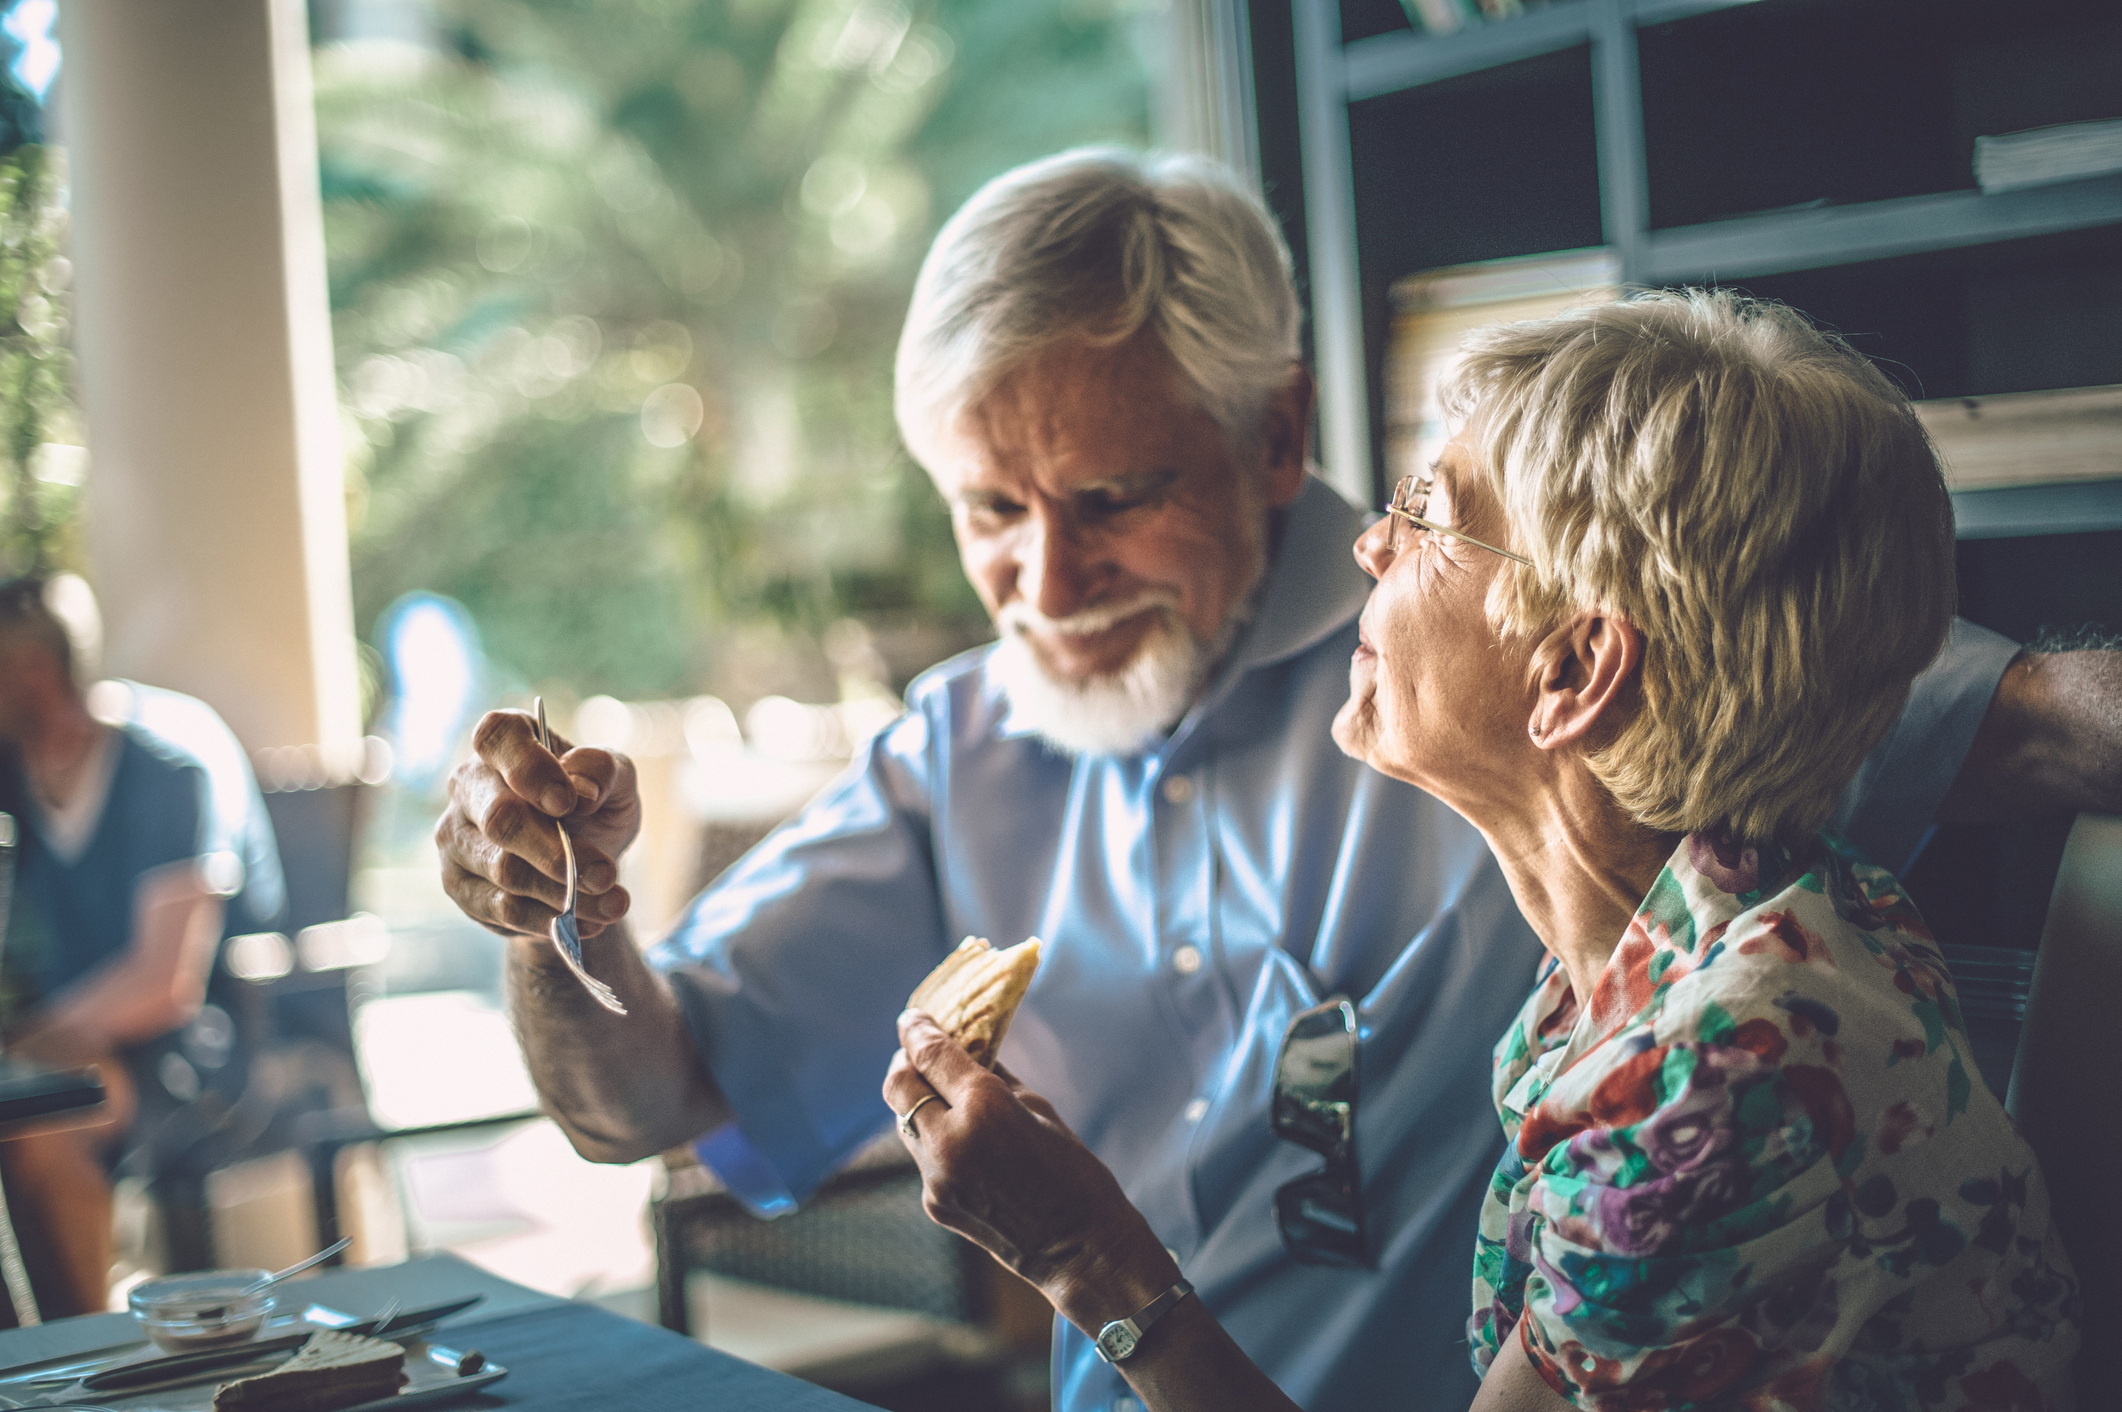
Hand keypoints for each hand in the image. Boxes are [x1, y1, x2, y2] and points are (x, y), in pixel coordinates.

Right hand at [436, 708, 641, 938]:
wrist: (581, 862)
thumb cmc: (593, 806)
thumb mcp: (617, 782)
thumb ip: (603, 772)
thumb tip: (581, 790)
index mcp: (505, 742)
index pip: (497, 737)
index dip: (529, 769)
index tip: (567, 802)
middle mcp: (468, 784)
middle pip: (500, 818)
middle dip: (558, 851)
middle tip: (605, 874)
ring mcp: (456, 836)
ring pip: (505, 871)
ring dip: (566, 893)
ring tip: (613, 902)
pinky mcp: (458, 885)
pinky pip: (503, 909)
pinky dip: (552, 919)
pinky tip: (591, 920)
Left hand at [883, 1010, 1178, 1328]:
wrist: (1080, 1248)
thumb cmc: (1073, 1170)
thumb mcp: (1038, 1108)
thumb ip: (994, 1077)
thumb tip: (966, 1048)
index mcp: (984, 1107)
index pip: (930, 1054)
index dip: (916, 1030)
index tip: (912, 1017)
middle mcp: (950, 1141)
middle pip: (898, 1086)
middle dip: (905, 1062)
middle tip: (918, 1052)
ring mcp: (937, 1177)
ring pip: (904, 1122)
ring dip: (916, 1101)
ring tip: (940, 1093)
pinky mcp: (934, 1203)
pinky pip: (923, 1158)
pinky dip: (935, 1139)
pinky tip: (962, 1141)